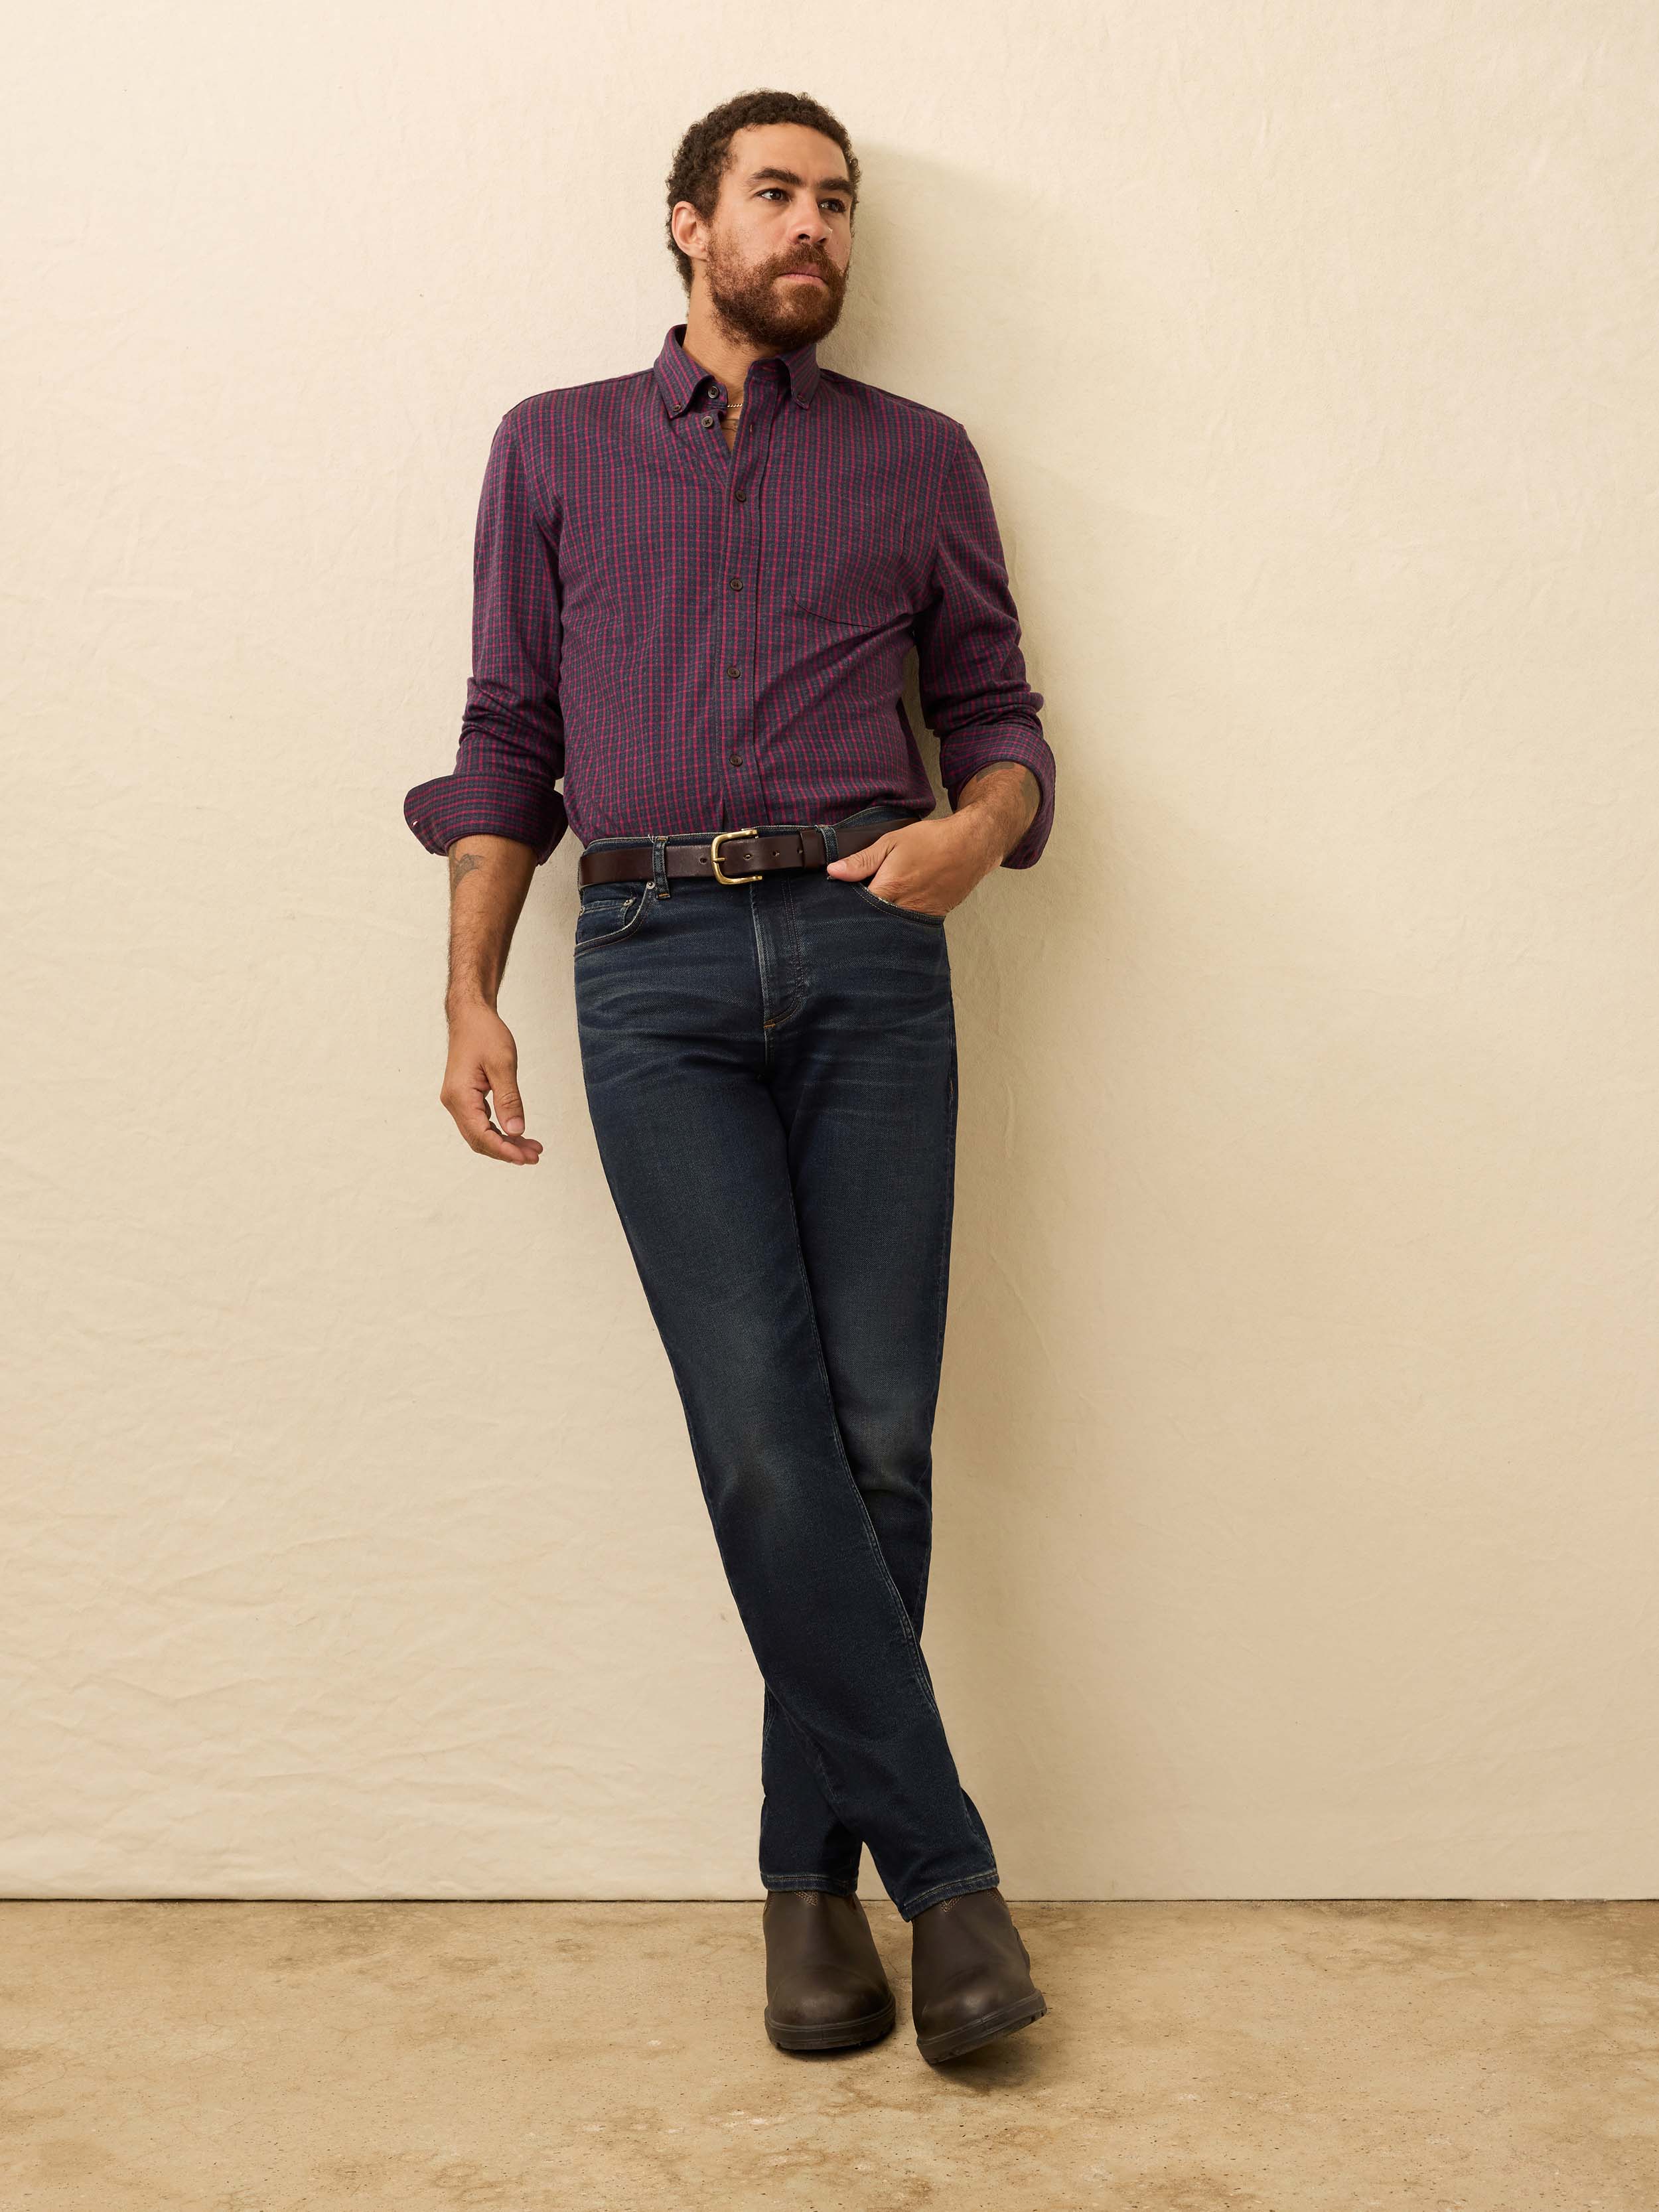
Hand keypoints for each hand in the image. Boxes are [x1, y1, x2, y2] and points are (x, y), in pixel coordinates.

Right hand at [440, 1002, 543, 1163]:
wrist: (470, 1015)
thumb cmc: (485, 1034)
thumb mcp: (502, 1065)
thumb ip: (508, 1100)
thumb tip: (516, 1131)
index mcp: (460, 1096)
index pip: (480, 1135)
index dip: (504, 1150)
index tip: (527, 1157)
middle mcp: (454, 1103)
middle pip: (479, 1140)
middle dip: (507, 1151)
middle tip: (535, 1155)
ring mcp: (457, 1101)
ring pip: (480, 1133)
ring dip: (504, 1143)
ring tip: (531, 1148)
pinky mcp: (465, 1097)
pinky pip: (480, 1122)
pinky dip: (499, 1131)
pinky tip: (517, 1133)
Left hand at [824, 812, 1003, 915]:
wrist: (971, 847)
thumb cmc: (932, 841)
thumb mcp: (891, 842)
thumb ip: (862, 860)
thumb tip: (834, 871)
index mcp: (888, 889)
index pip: (854, 908)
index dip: (843, 906)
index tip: (834, 901)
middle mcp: (902, 909)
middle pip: (870, 922)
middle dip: (858, 918)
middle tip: (850, 910)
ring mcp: (917, 917)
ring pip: (888, 927)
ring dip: (877, 921)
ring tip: (872, 910)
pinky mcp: (930, 919)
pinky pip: (906, 926)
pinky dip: (896, 921)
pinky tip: (893, 911)